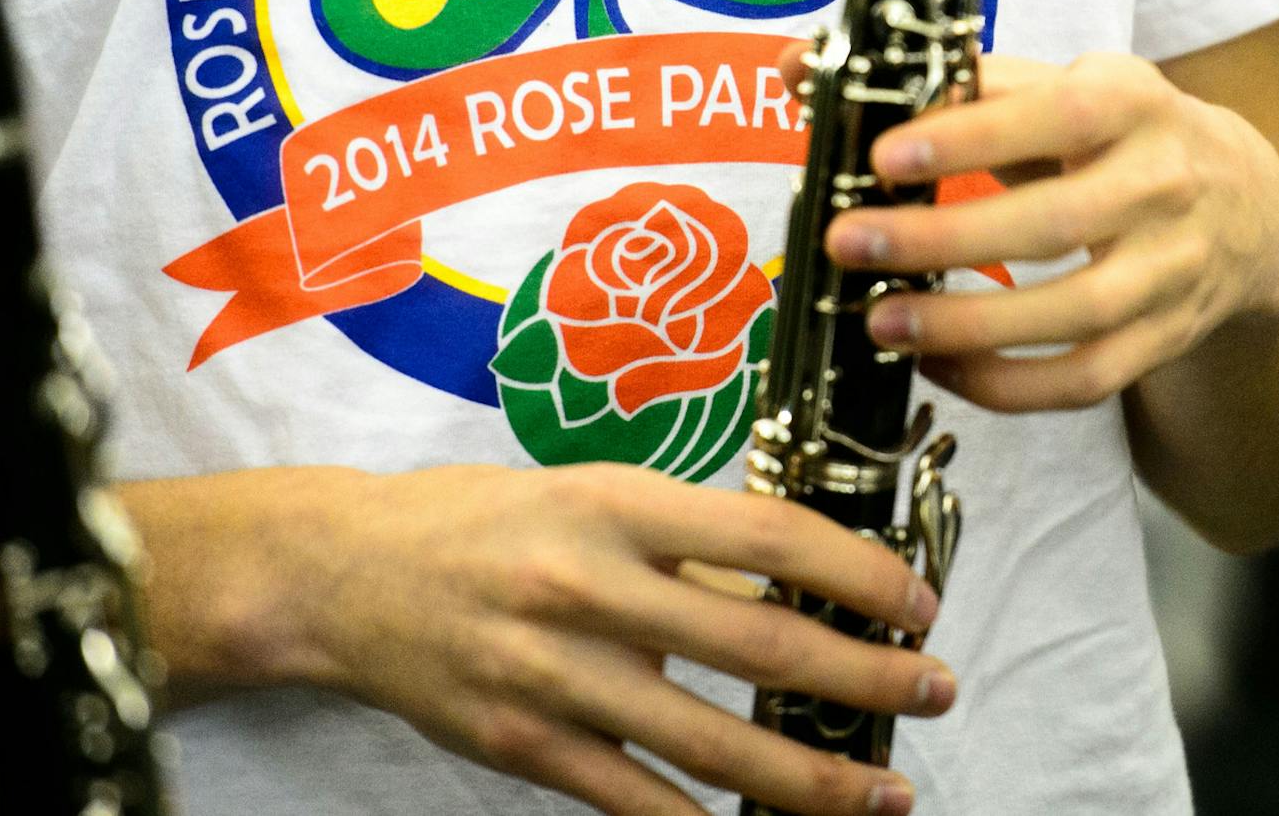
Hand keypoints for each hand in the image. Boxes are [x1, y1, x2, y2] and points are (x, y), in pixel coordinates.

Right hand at [287, 462, 955, 815]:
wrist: (342, 572)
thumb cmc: (479, 520)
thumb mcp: (587, 493)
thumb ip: (684, 540)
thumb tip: (797, 582)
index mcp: (615, 503)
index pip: (769, 534)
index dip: (859, 573)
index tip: (916, 599)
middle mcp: (588, 586)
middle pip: (760, 644)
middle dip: (867, 676)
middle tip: (936, 690)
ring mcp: (553, 675)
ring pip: (712, 745)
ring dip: (814, 779)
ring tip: (884, 794)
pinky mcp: (524, 747)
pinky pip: (638, 804)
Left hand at [800, 47, 1278, 412]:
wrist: (1245, 202)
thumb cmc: (1116, 132)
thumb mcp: (1055, 85)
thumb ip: (942, 78)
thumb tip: (798, 66)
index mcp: (1132, 103)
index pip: (1056, 116)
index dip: (971, 138)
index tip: (884, 156)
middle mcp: (1165, 186)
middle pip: (1055, 224)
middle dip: (945, 240)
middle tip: (851, 245)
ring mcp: (1170, 272)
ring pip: (1073, 316)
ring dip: (969, 325)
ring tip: (880, 322)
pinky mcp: (1162, 339)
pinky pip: (1083, 380)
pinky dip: (1006, 385)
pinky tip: (936, 366)